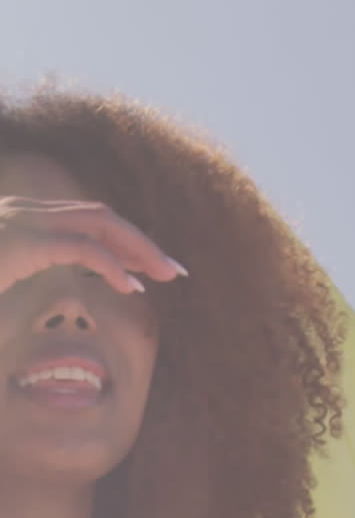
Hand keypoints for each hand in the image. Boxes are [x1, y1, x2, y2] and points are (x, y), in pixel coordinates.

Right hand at [0, 197, 186, 296]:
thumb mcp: (4, 278)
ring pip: (99, 223)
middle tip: (174, 270)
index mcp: (27, 219)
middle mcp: (27, 212)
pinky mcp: (23, 242)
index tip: (153, 266)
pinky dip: (111, 265)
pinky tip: (129, 287)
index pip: (89, 221)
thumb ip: (31, 277)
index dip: (127, 241)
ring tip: (164, 274)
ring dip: (139, 248)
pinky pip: (81, 247)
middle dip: (142, 242)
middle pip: (101, 217)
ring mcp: (25, 222)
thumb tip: (58, 305)